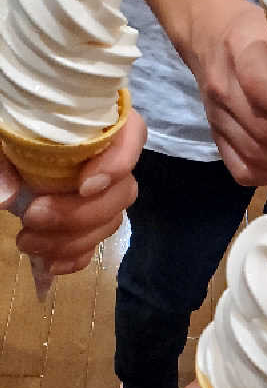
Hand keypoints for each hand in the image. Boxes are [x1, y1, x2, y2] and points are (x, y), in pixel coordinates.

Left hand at [0, 108, 145, 274]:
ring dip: (72, 240)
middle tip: (34, 216)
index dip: (118, 163)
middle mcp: (110, 157)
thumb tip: (7, 197)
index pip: (132, 133)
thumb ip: (3, 158)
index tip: (85, 186)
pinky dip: (76, 257)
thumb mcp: (2, 132)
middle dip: (80, 213)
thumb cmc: (11, 129)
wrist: (9, 153)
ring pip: (111, 221)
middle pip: (123, 190)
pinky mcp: (91, 218)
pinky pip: (97, 242)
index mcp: (98, 123)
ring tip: (26, 241)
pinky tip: (49, 264)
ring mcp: (104, 191)